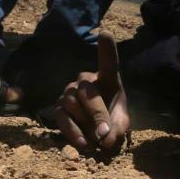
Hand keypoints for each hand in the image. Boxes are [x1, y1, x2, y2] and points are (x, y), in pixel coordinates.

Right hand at [54, 33, 129, 152]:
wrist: (98, 134)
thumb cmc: (113, 121)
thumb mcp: (121, 125)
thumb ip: (117, 129)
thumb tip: (105, 138)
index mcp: (108, 79)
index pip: (108, 62)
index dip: (106, 49)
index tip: (105, 35)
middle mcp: (86, 81)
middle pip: (87, 91)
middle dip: (97, 114)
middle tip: (105, 134)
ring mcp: (69, 93)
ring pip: (72, 103)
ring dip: (85, 123)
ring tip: (97, 139)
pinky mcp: (58, 108)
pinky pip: (61, 117)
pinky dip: (73, 132)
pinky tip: (83, 143)